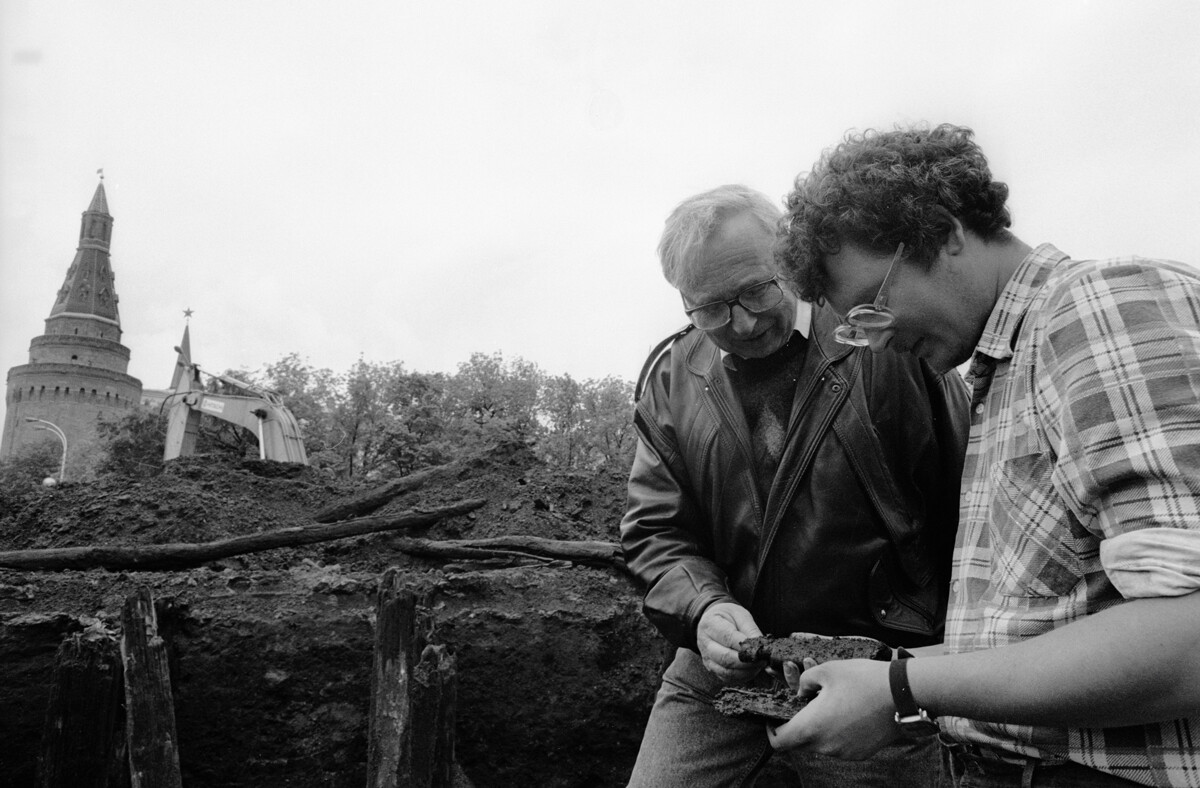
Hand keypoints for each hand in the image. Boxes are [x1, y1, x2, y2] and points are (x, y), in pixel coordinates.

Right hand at [696, 602, 762, 682]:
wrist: (712, 622)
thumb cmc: (728, 617)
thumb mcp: (740, 615)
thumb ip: (750, 629)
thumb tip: (761, 645)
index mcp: (710, 625)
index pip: (728, 638)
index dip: (745, 646)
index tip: (760, 649)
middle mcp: (705, 643)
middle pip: (725, 657)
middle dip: (747, 661)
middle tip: (762, 659)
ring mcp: (707, 658)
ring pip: (726, 671)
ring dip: (746, 671)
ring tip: (759, 664)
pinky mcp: (712, 668)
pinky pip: (727, 677)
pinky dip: (742, 676)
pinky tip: (752, 669)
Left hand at [765, 658, 899, 759]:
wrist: (904, 694)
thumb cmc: (863, 679)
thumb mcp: (826, 670)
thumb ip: (803, 681)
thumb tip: (800, 691)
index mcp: (812, 727)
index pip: (779, 741)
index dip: (772, 729)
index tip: (773, 716)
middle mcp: (826, 746)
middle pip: (800, 742)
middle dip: (798, 723)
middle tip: (804, 703)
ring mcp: (845, 752)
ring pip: (820, 743)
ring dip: (818, 726)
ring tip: (829, 702)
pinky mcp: (860, 753)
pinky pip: (839, 745)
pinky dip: (836, 731)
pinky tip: (846, 711)